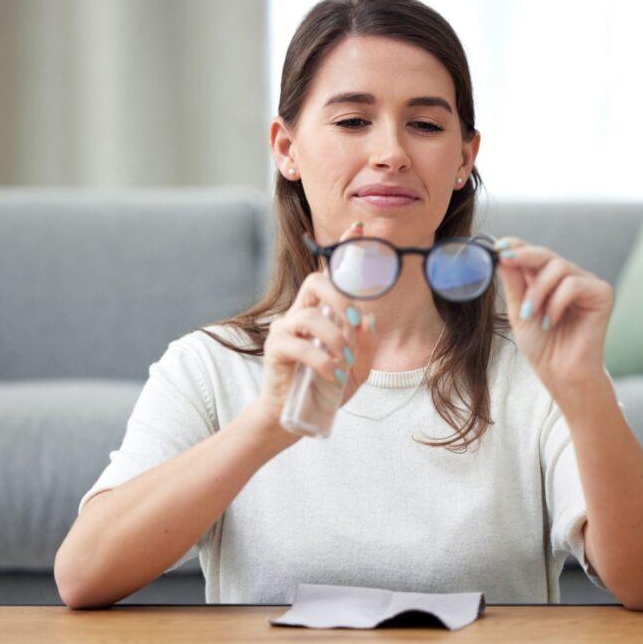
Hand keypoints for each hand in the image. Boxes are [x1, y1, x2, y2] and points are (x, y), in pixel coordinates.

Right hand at [258, 222, 377, 430]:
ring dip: (334, 338)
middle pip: (317, 281)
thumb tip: (367, 321)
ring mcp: (285, 329)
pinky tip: (332, 375)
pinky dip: (321, 360)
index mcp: (323, 312)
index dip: (344, 249)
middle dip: (340, 297)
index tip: (359, 227)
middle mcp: (302, 313)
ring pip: (309, 315)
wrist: (292, 417)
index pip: (332, 274)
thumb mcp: (357, 370)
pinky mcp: (275, 349)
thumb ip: (366, 346)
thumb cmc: (324, 388)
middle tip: (354, 322)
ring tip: (344, 362)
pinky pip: (298, 345)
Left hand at [495, 237, 613, 390]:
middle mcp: (570, 278)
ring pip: (558, 266)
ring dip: (538, 290)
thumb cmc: (541, 347)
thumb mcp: (519, 311)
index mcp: (549, 280)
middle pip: (546, 254)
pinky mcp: (602, 294)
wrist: (560, 374)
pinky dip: (556, 302)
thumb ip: (514, 283)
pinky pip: (573, 284)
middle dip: (523, 256)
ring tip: (531, 314)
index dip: (516, 246)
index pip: (534, 254)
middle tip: (503, 259)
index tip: (497, 247)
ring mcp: (587, 284)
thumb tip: (501, 254)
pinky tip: (550, 322)